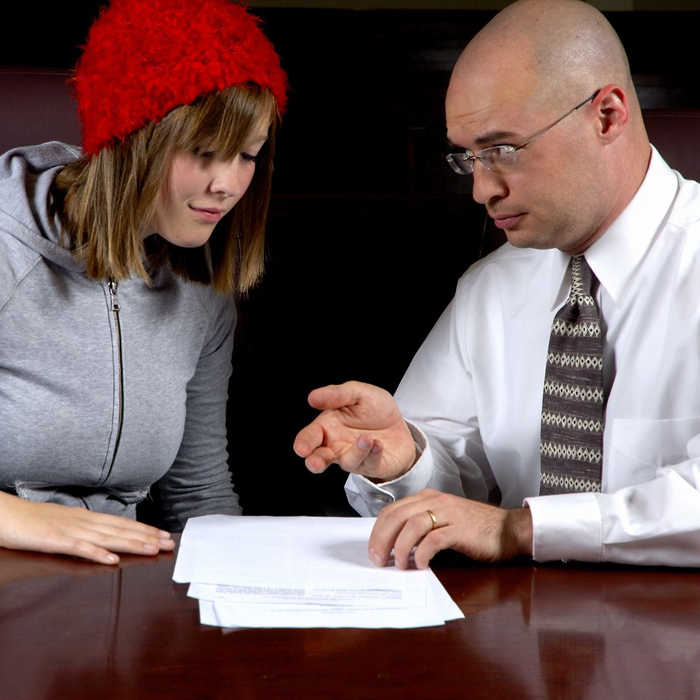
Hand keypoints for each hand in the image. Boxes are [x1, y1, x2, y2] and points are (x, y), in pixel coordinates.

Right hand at [0, 491, 174, 564]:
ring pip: (108, 538)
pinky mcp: (56, 540)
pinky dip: (98, 553)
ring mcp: (71, 530)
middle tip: (169, 542)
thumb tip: (103, 536)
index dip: (144, 529)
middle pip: (121, 529)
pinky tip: (113, 559)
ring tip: (152, 549)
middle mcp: (84, 521)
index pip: (122, 523)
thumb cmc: (33, 520)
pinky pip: (80, 548)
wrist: (6, 514)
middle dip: (147, 536)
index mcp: (86, 517)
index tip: (162, 535)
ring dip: (132, 543)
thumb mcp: (65, 523)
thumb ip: (84, 530)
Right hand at [293, 381, 415, 481]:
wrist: (402, 424)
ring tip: (366, 438)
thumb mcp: (358, 393)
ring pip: (348, 462)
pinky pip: (370, 464)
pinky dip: (373, 454)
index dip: (304, 443)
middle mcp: (337, 445)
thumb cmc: (375, 410)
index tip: (301, 449)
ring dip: (356, 451)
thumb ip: (337, 394)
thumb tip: (312, 397)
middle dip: (315, 462)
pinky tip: (378, 444)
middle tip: (315, 463)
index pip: (309, 437)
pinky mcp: (372, 466)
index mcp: (328, 426)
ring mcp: (354, 458)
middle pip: (319, 458)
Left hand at [367, 489, 532, 568]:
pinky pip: (433, 539)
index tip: (373, 550)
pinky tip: (420, 565)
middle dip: (382, 539)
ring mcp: (448, 513)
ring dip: (400, 546)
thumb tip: (395, 544)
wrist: (508, 529)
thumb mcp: (443, 519)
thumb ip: (422, 525)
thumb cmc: (475, 528)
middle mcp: (436, 501)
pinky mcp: (460, 529)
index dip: (378, 530)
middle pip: (397, 516)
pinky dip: (422, 553)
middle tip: (378, 560)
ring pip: (412, 525)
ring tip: (399, 564)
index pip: (392, 510)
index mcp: (428, 498)